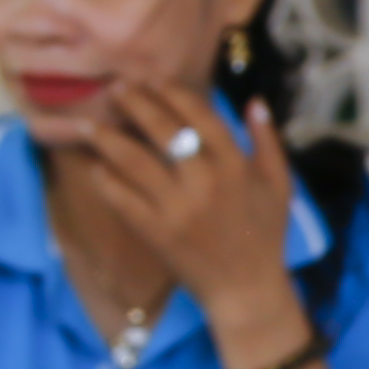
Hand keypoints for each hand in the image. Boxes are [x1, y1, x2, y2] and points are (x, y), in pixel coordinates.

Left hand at [81, 76, 298, 320]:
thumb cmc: (265, 233)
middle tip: (114, 88)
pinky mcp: (155, 232)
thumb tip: (253, 101)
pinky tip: (96, 166)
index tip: (154, 81)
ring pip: (134, 162)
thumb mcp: (280, 184)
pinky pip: (122, 199)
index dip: (174, 94)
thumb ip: (267, 141)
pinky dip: (106, 180)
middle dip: (135, 104)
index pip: (200, 116)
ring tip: (88, 123)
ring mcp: (176, 208)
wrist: (246, 288)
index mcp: (236, 165)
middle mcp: (205, 182)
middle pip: (162, 131)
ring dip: (108, 138)